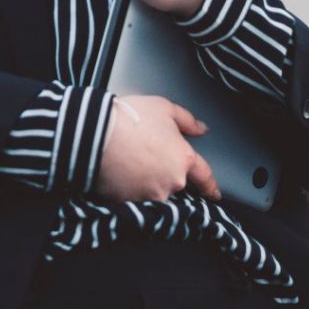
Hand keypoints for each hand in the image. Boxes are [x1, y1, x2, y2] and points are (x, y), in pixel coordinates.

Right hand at [94, 94, 220, 202]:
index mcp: (183, 158)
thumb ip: (186, 119)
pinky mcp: (130, 201)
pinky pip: (133, 196)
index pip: (204, 177)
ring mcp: (151, 194)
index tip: (213, 192)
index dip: (210, 186)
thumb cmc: (128, 117)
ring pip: (154, 190)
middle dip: (164, 173)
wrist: (95, 132)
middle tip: (145, 156)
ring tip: (128, 162)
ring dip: (146, 181)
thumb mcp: (162, 107)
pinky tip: (118, 172)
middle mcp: (172, 181)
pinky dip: (128, 187)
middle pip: (174, 182)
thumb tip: (201, 129)